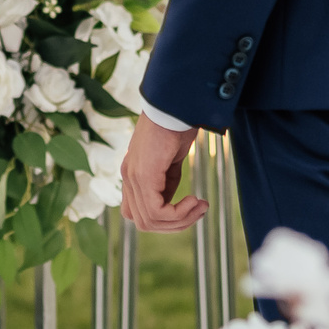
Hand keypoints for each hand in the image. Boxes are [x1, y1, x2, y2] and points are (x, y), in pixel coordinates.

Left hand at [122, 113, 206, 232]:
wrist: (175, 104)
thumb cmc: (176, 126)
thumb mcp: (171, 162)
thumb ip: (166, 183)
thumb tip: (169, 205)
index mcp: (133, 174)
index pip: (137, 213)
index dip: (162, 220)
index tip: (188, 208)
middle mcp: (128, 177)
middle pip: (143, 222)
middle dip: (175, 224)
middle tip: (199, 211)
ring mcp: (133, 176)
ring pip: (150, 221)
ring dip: (181, 220)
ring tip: (200, 206)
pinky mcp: (143, 175)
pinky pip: (157, 211)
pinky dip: (179, 213)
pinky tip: (195, 200)